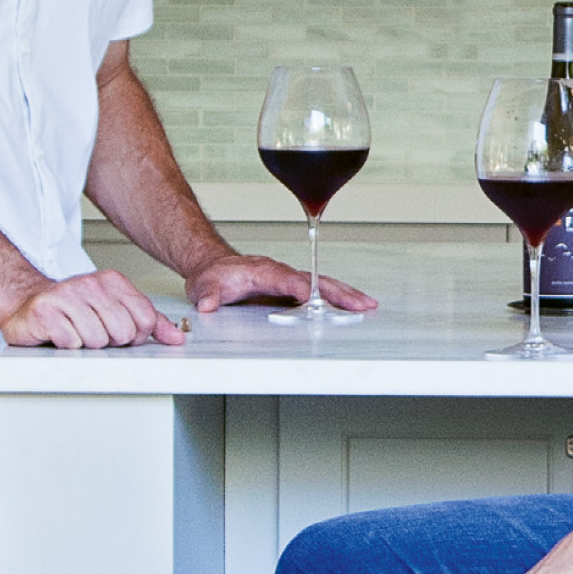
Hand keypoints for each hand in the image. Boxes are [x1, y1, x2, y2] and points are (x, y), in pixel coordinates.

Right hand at [0, 268, 182, 349]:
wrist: (26, 304)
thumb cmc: (71, 310)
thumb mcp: (114, 310)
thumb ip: (147, 322)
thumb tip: (176, 336)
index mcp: (112, 282)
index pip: (145, 319)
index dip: (135, 335)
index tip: (119, 332)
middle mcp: (90, 284)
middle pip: (123, 332)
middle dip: (110, 342)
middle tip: (93, 333)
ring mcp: (66, 295)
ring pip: (97, 340)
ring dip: (86, 345)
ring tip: (75, 332)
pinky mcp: (45, 312)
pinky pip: (71, 343)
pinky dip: (66, 345)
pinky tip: (59, 334)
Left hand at [186, 252, 377, 316]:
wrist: (216, 268)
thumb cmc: (215, 277)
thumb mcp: (204, 286)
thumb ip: (208, 295)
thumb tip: (207, 304)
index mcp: (263, 271)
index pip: (285, 279)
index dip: (299, 288)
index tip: (312, 297)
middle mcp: (281, 273)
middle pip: (314, 280)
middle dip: (338, 292)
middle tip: (359, 303)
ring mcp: (291, 280)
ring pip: (323, 284)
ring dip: (346, 295)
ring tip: (368, 305)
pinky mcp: (295, 289)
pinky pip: (322, 291)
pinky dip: (341, 297)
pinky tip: (355, 305)